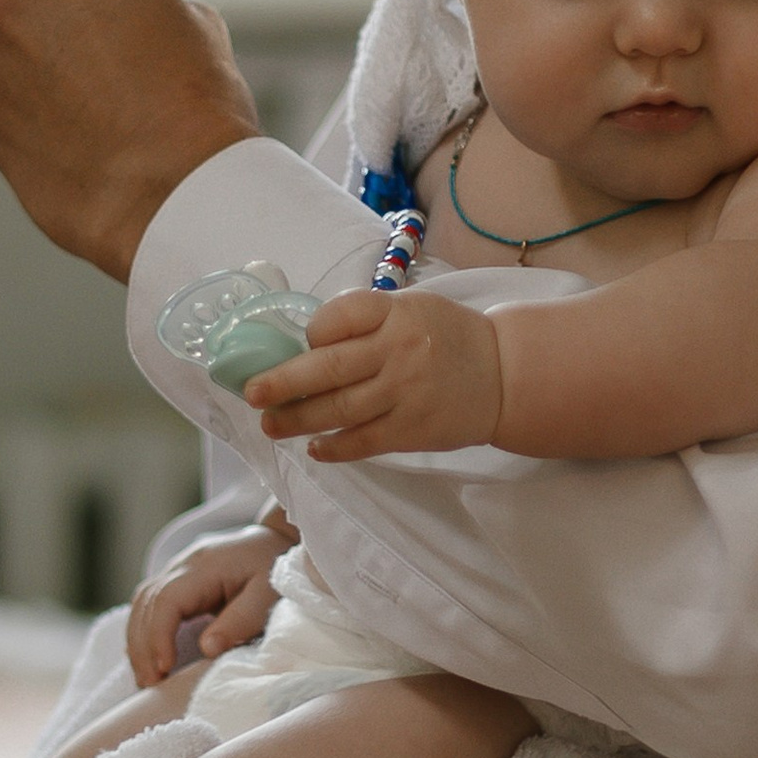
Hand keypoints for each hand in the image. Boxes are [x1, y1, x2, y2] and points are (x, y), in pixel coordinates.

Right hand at [126, 524, 291, 685]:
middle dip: (143, 647)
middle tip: (150, 683)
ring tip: (146, 678)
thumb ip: (240, 621)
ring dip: (139, 643)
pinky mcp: (177, 581)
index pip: (167, 600)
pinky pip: (149, 605)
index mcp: (204, 566)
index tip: (164, 668)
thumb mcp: (267, 595)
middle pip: (146, 604)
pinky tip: (149, 658)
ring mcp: (176, 571)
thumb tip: (207, 649)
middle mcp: (182, 565)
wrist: (274, 540)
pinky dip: (144, 633)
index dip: (159, 635)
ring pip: (141, 604)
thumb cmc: (275, 566)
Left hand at [242, 288, 503, 459]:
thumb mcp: (412, 309)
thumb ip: (365, 321)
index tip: (302, 345)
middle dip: (281, 382)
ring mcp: (405, 393)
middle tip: (251, 393)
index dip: (310, 334)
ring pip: (338, 410)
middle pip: (327, 370)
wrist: (506, 375)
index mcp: (396, 313)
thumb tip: (304, 345)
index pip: (335, 319)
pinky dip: (334, 448)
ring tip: (271, 424)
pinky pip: (363, 442)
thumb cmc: (449, 337)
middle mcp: (398, 351)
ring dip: (297, 420)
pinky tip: (314, 448)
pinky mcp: (413, 430)